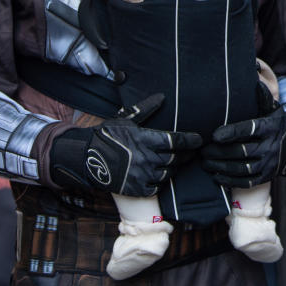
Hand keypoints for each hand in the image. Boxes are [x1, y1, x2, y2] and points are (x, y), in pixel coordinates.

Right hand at [50, 93, 201, 196]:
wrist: (87, 158)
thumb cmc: (108, 135)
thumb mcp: (126, 119)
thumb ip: (146, 109)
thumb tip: (162, 97)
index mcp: (145, 139)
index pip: (175, 140)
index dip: (190, 140)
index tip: (199, 139)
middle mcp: (145, 158)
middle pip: (175, 158)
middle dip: (186, 155)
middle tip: (193, 152)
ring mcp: (141, 175)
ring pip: (168, 173)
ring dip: (175, 168)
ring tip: (178, 162)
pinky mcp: (136, 189)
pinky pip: (157, 187)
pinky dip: (162, 181)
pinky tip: (162, 174)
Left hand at [200, 83, 285, 187]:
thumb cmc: (276, 124)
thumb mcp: (272, 109)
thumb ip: (261, 96)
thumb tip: (252, 74)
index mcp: (269, 127)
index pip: (249, 129)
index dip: (231, 133)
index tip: (214, 135)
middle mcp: (270, 146)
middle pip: (241, 151)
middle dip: (219, 152)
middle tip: (203, 150)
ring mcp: (268, 164)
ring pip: (241, 168)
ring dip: (220, 166)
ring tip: (205, 162)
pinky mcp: (265, 177)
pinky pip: (246, 182)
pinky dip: (229, 180)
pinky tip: (215, 176)